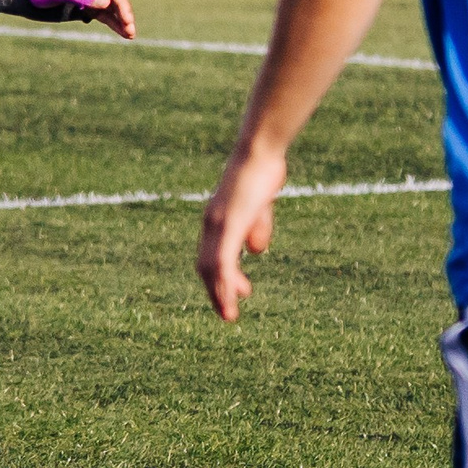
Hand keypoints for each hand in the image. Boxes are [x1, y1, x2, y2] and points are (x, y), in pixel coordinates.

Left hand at [69, 0, 135, 39]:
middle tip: (131, 31)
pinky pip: (104, 16)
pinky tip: (123, 34)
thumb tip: (107, 2)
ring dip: (121, 22)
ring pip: (112, 9)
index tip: (126, 20)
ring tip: (130, 36)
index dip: (121, 5)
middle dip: (124, 15)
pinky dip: (113, 24)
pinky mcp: (87, 7)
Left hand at [198, 147, 287, 321]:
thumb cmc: (262, 171)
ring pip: (211, 268)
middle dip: (216, 292)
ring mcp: (218, 224)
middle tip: (228, 313)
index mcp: (218, 219)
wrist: (259, 152)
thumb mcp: (260, 206)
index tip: (238, 292)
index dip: (220, 277)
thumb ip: (257, 227)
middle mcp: (212, 223)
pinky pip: (222, 259)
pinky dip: (225, 281)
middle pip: (205, 266)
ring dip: (219, 294)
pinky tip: (231, 295)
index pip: (211, 256)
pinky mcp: (228, 225)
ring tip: (229, 315)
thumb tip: (256, 251)